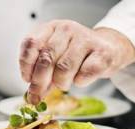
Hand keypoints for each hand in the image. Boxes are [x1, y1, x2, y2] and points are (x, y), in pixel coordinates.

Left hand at [19, 20, 134, 103]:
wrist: (109, 48)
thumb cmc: (77, 54)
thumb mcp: (55, 57)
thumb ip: (41, 73)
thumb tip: (32, 95)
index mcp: (51, 28)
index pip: (31, 43)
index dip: (26, 65)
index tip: (27, 80)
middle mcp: (67, 29)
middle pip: (46, 58)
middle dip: (39, 82)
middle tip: (38, 95)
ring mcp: (85, 39)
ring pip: (64, 69)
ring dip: (61, 83)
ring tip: (64, 83)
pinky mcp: (102, 53)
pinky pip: (83, 75)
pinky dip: (79, 82)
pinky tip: (81, 78)